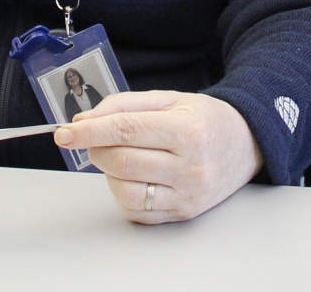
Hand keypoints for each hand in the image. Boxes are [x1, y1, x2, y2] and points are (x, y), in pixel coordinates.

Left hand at [55, 89, 263, 223]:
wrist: (245, 144)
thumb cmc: (205, 119)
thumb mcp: (169, 99)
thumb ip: (124, 106)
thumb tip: (84, 121)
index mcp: (188, 131)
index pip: (125, 131)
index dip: (89, 132)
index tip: (64, 133)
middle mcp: (191, 167)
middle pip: (122, 161)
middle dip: (96, 148)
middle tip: (93, 138)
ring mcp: (188, 195)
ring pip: (126, 190)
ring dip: (109, 173)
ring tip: (118, 156)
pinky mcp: (183, 213)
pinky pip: (137, 210)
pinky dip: (123, 193)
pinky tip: (132, 175)